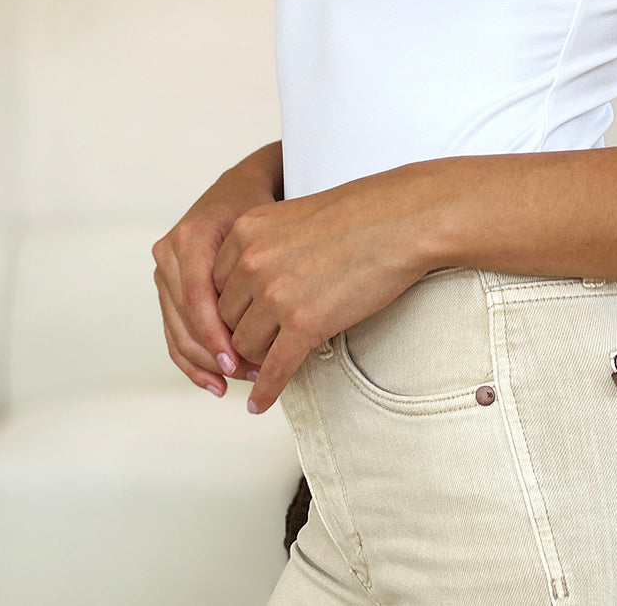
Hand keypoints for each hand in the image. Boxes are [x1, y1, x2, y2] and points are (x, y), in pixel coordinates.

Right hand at [152, 154, 280, 398]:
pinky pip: (174, 330)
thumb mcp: (264, 227)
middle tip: (248, 376)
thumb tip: (275, 319)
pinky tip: (215, 382)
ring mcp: (164, 270)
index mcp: (191, 236)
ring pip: (176, 330)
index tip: (236, 362)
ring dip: (205, 363)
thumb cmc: (259, 206)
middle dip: (214, 354)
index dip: (214, 334)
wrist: (238, 187)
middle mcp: (169, 253)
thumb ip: (261, 266)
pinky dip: (192, 360)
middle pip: (183, 318)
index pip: (196, 296)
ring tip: (238, 382)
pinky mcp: (167, 286)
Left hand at [210, 167, 432, 414]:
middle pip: (226, 318)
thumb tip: (253, 286)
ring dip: (256, 360)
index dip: (231, 307)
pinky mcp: (304, 324)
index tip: (243, 319)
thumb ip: (264, 246)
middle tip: (256, 347)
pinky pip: (274, 369)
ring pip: (245, 346)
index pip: (215, 284)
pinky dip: (265, 391)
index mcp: (245, 230)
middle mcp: (252, 262)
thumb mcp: (292, 216)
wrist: (402, 220)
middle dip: (241, 334)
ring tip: (265, 367)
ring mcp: (277, 294)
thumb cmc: (361, 212)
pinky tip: (260, 403)